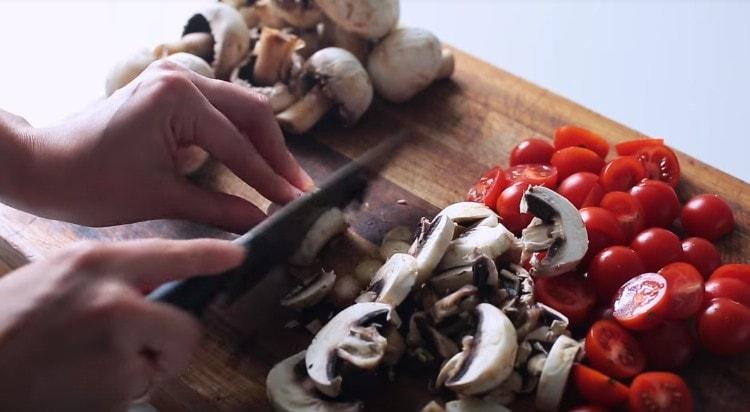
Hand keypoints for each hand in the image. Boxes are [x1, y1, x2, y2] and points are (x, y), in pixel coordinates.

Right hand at [0, 239, 243, 411]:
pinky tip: (78, 384)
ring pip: (160, 363)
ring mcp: (117, 343)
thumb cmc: (10, 322)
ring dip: (135, 371)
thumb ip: (109, 277)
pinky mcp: (114, 384)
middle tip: (139, 353)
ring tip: (84, 366)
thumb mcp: (58, 277)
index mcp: (95, 264)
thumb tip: (158, 286)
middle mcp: (113, 298)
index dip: (209, 256)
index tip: (237, 258)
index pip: (169, 253)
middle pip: (184, 327)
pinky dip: (116, 392)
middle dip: (170, 346)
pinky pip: (136, 389)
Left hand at [11, 60, 313, 231]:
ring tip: (281, 177)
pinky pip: (218, 110)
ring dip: (261, 143)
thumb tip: (260, 221)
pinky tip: (251, 160)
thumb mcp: (162, 198)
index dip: (269, 177)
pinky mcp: (168, 90)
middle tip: (296, 187)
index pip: (239, 144)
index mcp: (177, 99)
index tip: (294, 200)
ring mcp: (174, 79)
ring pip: (239, 108)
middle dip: (275, 153)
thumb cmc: (90, 182)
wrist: (42, 166)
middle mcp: (180, 78)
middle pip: (251, 113)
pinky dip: (238, 136)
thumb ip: (219, 208)